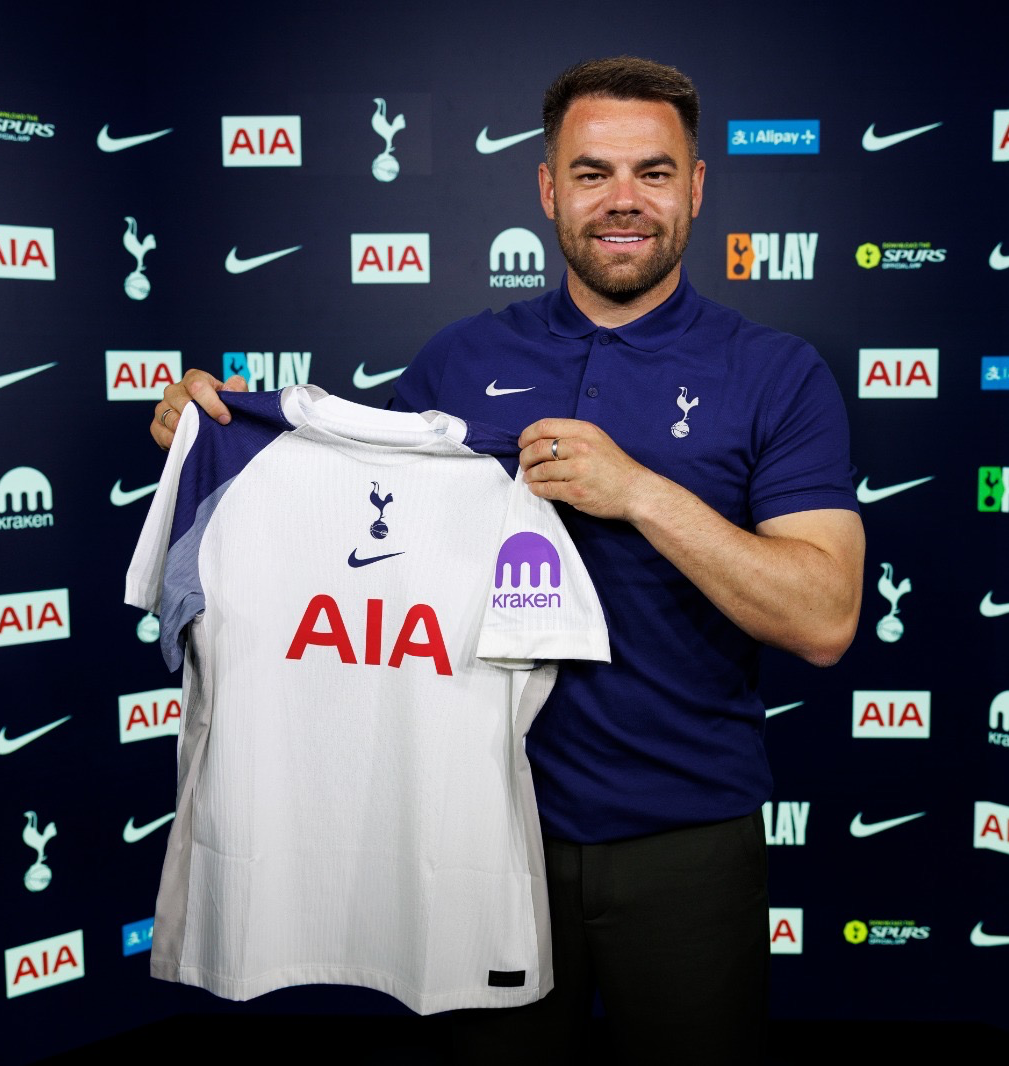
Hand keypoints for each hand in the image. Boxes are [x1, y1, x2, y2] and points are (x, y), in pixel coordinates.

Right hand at [151, 369, 247, 449]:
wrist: (213, 423)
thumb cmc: (224, 407)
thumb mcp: (234, 395)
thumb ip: (236, 387)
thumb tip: (230, 388)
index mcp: (194, 379)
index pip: (198, 386)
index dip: (212, 404)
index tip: (225, 419)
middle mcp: (175, 390)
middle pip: (182, 402)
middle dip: (200, 418)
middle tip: (213, 431)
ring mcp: (163, 407)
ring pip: (170, 418)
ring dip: (187, 430)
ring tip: (201, 438)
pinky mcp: (157, 424)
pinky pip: (160, 432)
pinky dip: (173, 440)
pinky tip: (187, 445)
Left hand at [518, 417, 654, 519]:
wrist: (636, 491)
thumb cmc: (615, 467)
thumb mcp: (597, 440)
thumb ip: (573, 437)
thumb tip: (540, 441)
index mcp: (584, 431)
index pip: (544, 426)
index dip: (527, 435)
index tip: (522, 443)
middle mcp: (580, 447)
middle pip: (537, 448)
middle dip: (525, 457)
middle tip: (524, 464)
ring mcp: (577, 470)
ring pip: (540, 470)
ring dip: (529, 475)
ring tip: (529, 478)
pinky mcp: (575, 491)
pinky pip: (546, 489)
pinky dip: (536, 489)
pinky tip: (536, 488)